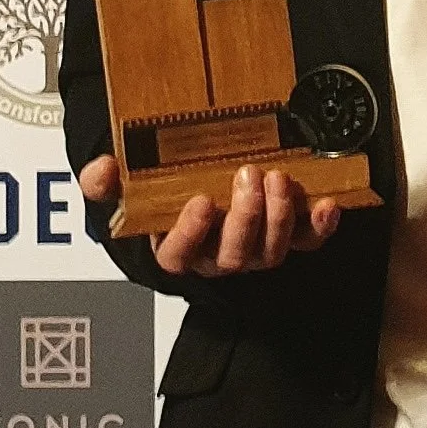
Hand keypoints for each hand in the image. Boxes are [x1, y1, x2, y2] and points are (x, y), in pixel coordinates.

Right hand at [77, 155, 341, 276]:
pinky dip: (320, 225)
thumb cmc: (165, 195)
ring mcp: (256, 250)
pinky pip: (308, 240)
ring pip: (271, 251)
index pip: (179, 256)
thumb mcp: (127, 187)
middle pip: (233, 255)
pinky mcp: (289, 237)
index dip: (190, 233)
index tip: (199, 202)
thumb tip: (101, 171)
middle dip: (244, 218)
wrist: (201, 186)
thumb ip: (106, 182)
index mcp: (179, 249)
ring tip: (278, 179)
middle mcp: (219, 255)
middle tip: (249, 177)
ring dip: (279, 217)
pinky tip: (325, 204)